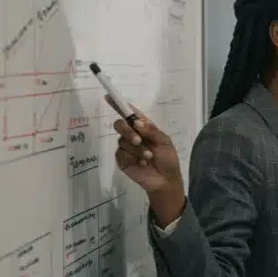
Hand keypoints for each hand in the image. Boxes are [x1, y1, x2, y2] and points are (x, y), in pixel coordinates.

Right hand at [107, 95, 184, 221]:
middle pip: (120, 124)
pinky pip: (121, 153)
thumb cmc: (168, 159)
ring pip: (122, 140)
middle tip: (138, 140)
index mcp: (144, 127)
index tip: (109, 97)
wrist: (165, 179)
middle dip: (127, 130)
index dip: (119, 105)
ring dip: (136, 148)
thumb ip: (152, 131)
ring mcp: (126, 147)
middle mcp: (133, 134)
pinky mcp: (122, 159)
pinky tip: (142, 163)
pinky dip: (132, 157)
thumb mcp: (165, 142)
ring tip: (148, 156)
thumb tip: (137, 122)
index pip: (129, 113)